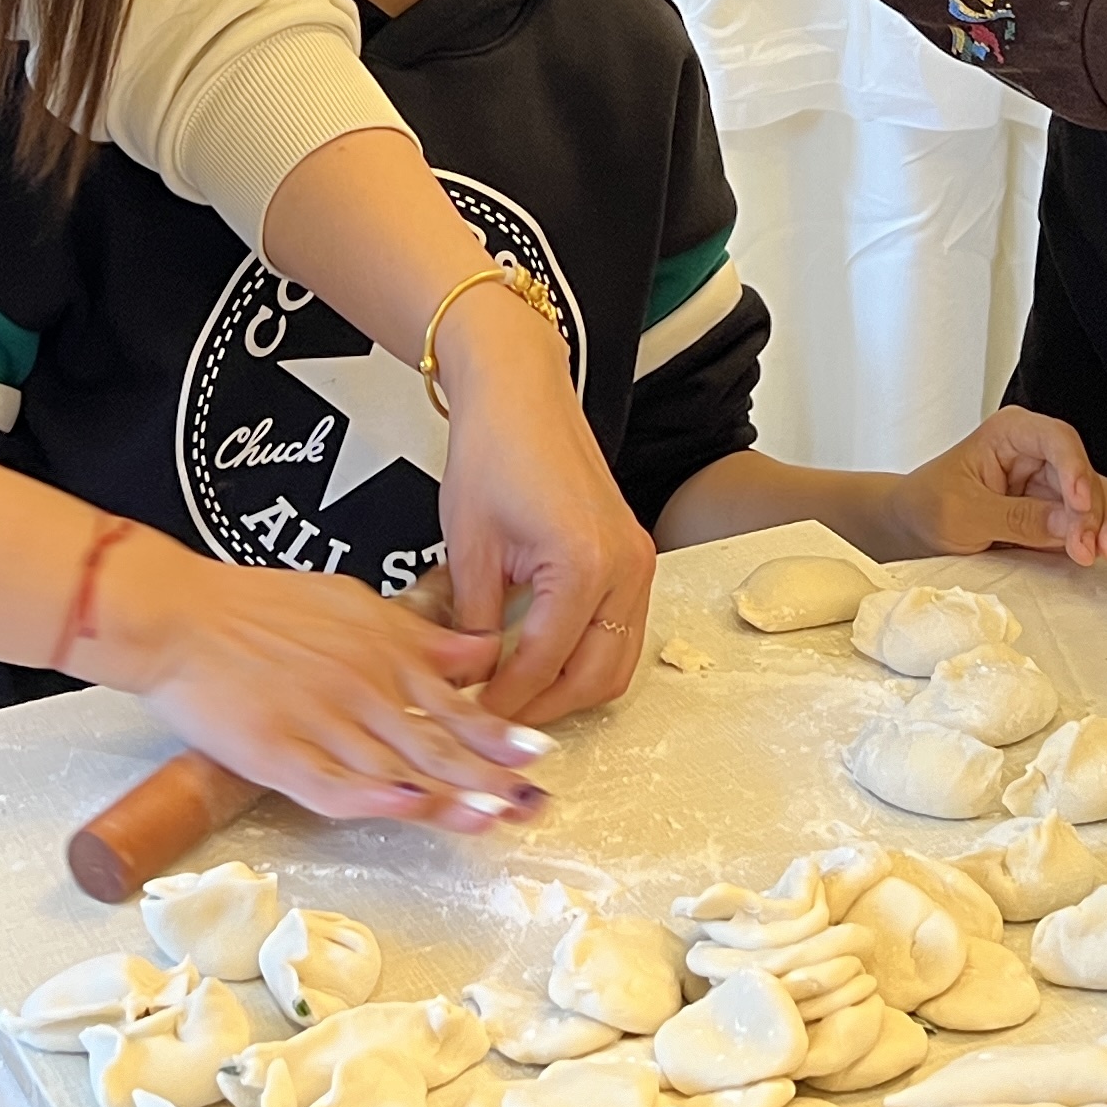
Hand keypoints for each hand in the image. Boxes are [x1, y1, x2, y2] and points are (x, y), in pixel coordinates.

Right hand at [70, 531, 541, 830]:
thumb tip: (476, 655)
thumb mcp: (351, 601)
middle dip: (489, 778)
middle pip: (436, 742)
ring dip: (447, 797)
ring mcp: (320, 722)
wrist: (180, 615)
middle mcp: (360, 687)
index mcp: (380, 650)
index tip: (537, 758)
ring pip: (395, 768)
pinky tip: (407, 811)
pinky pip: (333, 783)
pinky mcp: (278, 753)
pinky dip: (373, 799)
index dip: (497, 735)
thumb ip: (415, 635)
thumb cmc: (257, 605)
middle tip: (534, 806)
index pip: (454, 702)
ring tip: (492, 821)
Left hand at [432, 288, 660, 727]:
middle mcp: (625, 568)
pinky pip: (622, 629)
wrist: (519, 390)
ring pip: (618, 661)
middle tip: (496, 716)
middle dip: (546, 706)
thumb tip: (469, 676)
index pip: (544, 664)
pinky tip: (542, 653)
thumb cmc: (495, 446)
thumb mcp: (469, 544)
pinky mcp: (633, 555)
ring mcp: (637, 562)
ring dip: (571, 686)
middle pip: (596, 677)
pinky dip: (588, 654)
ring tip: (517, 691)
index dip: (505, 699)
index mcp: (585, 566)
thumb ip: (473, 622)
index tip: (473, 715)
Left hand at [874, 408, 1106, 567]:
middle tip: (1089, 547)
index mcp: (1011, 434)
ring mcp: (1050, 486)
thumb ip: (1015, 518)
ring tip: (1098, 555)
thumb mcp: (962, 513)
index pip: (1057, 440)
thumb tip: (1066, 524)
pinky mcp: (1055, 515)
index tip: (1080, 503)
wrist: (911, 528)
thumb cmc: (926, 505)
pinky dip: (1097, 539)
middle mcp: (1038, 454)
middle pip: (1085, 473)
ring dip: (1104, 527)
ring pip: (1098, 498)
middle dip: (1094, 511)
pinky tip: (1098, 556)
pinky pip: (1089, 523)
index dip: (1075, 470)